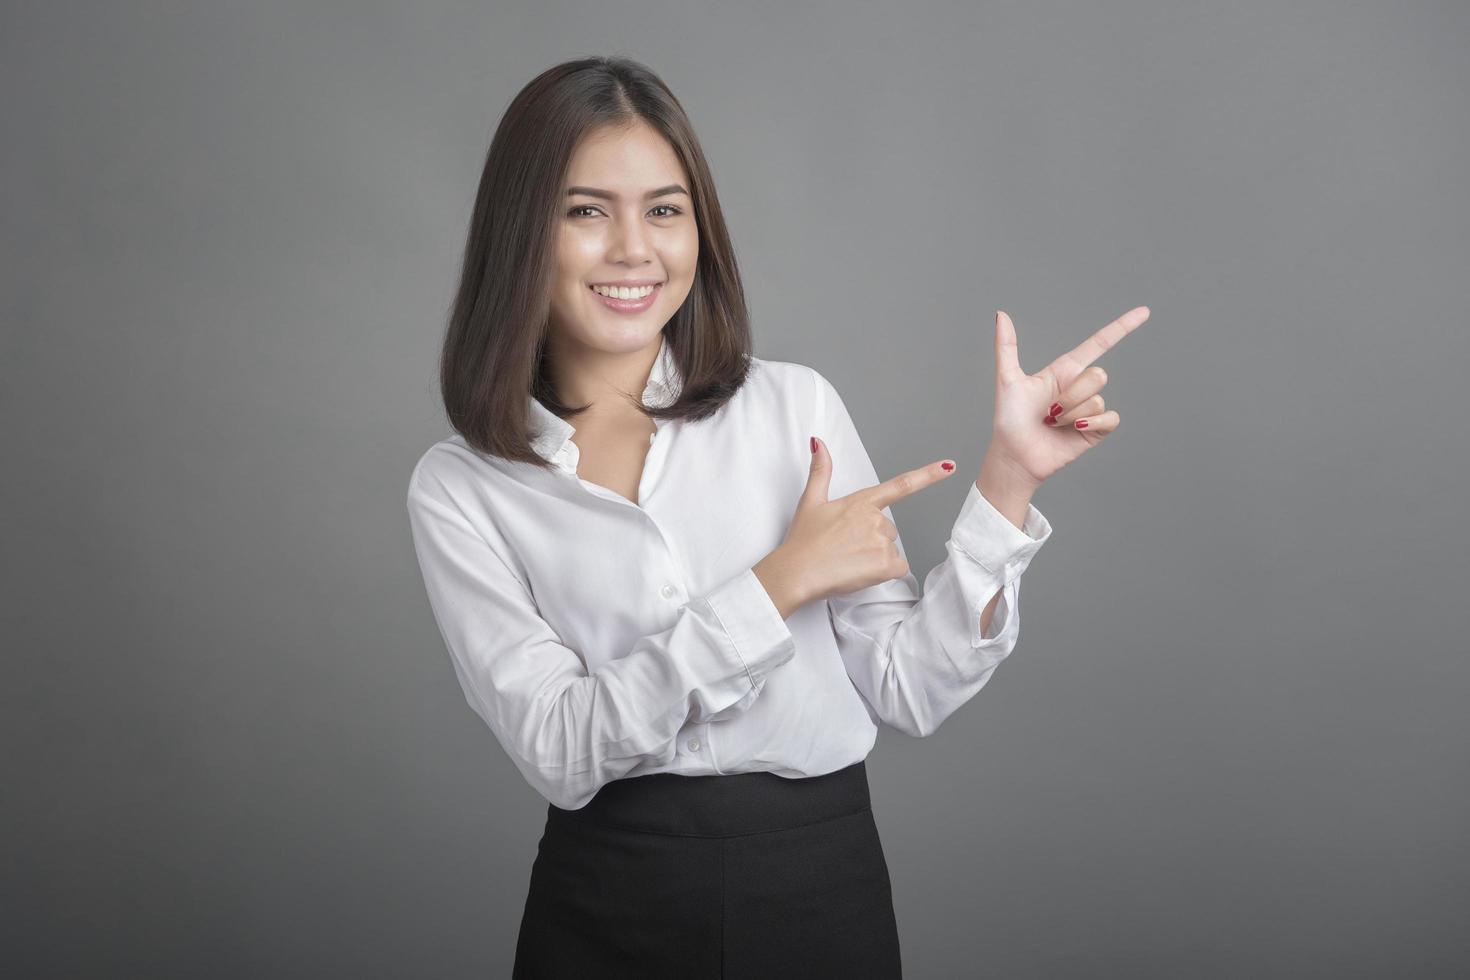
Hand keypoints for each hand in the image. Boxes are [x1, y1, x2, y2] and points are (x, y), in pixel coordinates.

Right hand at [764, 438, 958, 606]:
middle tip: (845, 547)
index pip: (901, 485)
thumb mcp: (810, 501)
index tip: (950, 466)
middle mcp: (876, 519)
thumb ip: (821, 471)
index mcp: (861, 501)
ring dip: (875, 557)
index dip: (928, 475)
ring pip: (891, 549)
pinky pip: (897, 568)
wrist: (797, 573)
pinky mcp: (886, 564)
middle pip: (888, 529)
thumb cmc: (802, 541)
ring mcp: (882, 541)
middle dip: (872, 539)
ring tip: (848, 561)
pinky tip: (861, 572)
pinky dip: (883, 572)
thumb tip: (818, 442)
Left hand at [986, 306, 1150, 488]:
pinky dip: (1092, 422)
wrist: (1015, 456)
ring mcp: (1090, 408)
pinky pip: (1110, 417)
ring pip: (1097, 399)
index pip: (1099, 344)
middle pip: (1097, 375)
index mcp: (1064, 370)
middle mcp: (1080, 387)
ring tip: (1052, 424)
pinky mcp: (1096, 428)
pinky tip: (1074, 429)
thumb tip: (1002, 315)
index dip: (1122, 327)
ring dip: (1071, 414)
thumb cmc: (1009, 419)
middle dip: (1070, 395)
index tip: (1144, 312)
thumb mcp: (1007, 380)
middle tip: (1048, 411)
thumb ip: (1006, 346)